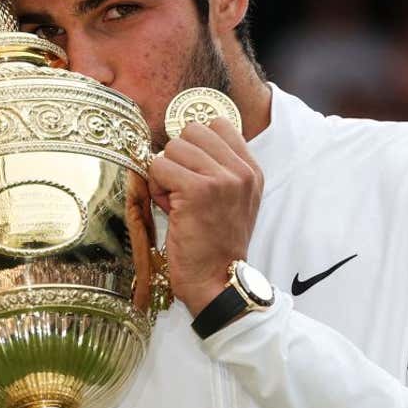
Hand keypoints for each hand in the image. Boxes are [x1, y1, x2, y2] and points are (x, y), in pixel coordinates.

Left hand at [148, 118, 262, 316]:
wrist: (219, 282)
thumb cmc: (216, 246)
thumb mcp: (233, 202)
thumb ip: (219, 169)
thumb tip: (181, 142)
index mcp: (251, 171)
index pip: (218, 124)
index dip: (196, 145)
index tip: (193, 171)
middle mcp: (241, 171)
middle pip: (192, 131)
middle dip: (179, 157)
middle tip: (181, 189)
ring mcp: (221, 179)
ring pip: (173, 147)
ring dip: (165, 173)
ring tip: (175, 201)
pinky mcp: (197, 190)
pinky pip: (159, 166)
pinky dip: (156, 186)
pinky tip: (169, 208)